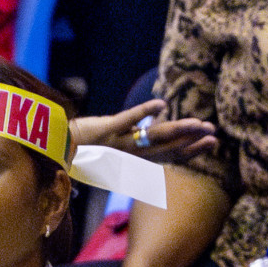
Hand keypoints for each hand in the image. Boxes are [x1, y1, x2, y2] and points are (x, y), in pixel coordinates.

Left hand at [71, 100, 216, 162]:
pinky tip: (161, 104)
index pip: (167, 157)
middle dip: (191, 142)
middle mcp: (128, 155)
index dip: (190, 151)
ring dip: (177, 130)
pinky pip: (126, 121)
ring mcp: (116, 143)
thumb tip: (148, 133)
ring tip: (198, 124)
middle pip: (166, 149)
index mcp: (131, 161)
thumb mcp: (107, 153)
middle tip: (213, 134)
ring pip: (152, 138)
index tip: (210, 143)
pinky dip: (143, 112)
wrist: (54, 152)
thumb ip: (129, 146)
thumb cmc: (80, 153)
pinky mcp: (103, 130)